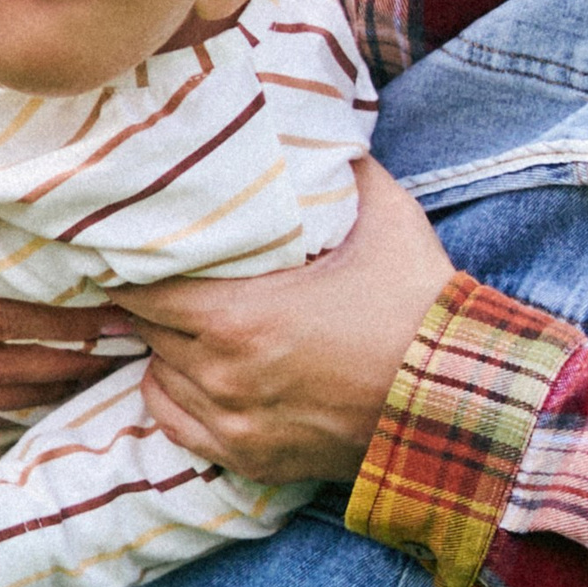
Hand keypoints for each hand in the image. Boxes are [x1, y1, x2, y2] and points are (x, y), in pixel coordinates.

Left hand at [126, 158, 452, 487]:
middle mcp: (223, 376)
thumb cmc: (417, 308)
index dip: (131, 265)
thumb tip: (323, 126)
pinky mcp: (251, 460)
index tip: (134, 246)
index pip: (140, 290)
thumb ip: (345, 169)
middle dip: (151, 302)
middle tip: (162, 277)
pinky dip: (176, 399)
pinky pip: (178, 428)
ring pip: (158, 379)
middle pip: (148, 331)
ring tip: (185, 325)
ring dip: (165, 350)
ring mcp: (234, 425)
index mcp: (237, 318)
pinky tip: (193, 376)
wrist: (456, 402)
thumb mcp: (386, 219)